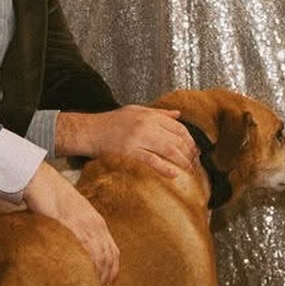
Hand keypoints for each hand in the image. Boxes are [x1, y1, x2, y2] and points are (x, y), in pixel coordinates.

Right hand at [22, 161, 118, 285]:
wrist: (41, 180)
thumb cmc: (52, 197)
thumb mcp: (73, 214)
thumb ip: (78, 231)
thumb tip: (75, 250)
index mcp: (98, 222)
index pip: (113, 253)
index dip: (111, 273)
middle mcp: (95, 225)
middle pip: (108, 259)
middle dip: (105, 280)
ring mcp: (83, 225)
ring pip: (97, 258)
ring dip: (95, 278)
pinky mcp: (69, 226)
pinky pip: (80, 250)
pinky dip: (82, 266)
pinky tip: (77, 278)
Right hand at [56, 105, 198, 177]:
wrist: (89, 131)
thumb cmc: (110, 122)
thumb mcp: (135, 111)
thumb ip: (158, 113)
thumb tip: (178, 115)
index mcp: (149, 115)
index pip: (178, 127)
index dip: (190, 140)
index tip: (194, 150)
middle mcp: (146, 125)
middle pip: (176, 139)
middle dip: (189, 152)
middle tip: (195, 163)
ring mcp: (138, 138)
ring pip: (168, 149)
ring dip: (182, 161)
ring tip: (189, 169)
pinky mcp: (129, 152)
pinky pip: (152, 161)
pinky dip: (165, 168)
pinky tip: (173, 174)